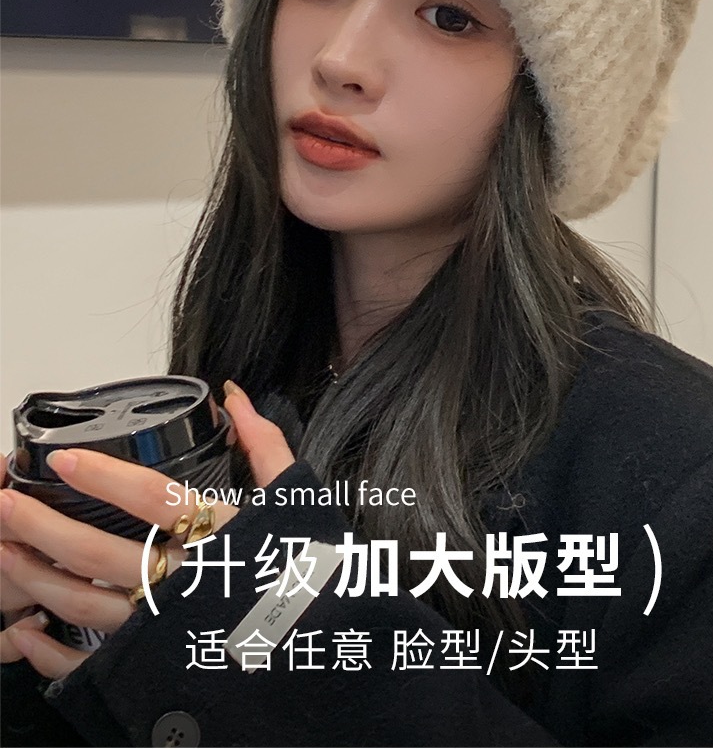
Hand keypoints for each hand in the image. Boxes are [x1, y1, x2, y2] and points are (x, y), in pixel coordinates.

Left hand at [0, 380, 294, 678]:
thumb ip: (264, 444)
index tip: (65, 459)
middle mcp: (188, 583)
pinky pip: (95, 663)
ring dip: (36, 577)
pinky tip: (26, 630)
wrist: (327, 652)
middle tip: (6, 503)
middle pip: (102, 553)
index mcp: (222, 536)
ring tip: (4, 550)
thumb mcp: (297, 499)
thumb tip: (236, 398)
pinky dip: (53, 652)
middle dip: (44, 526)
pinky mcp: (159, 666)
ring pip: (88, 604)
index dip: (104, 477)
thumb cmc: (312, 576)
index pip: (153, 499)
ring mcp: (169, 629)